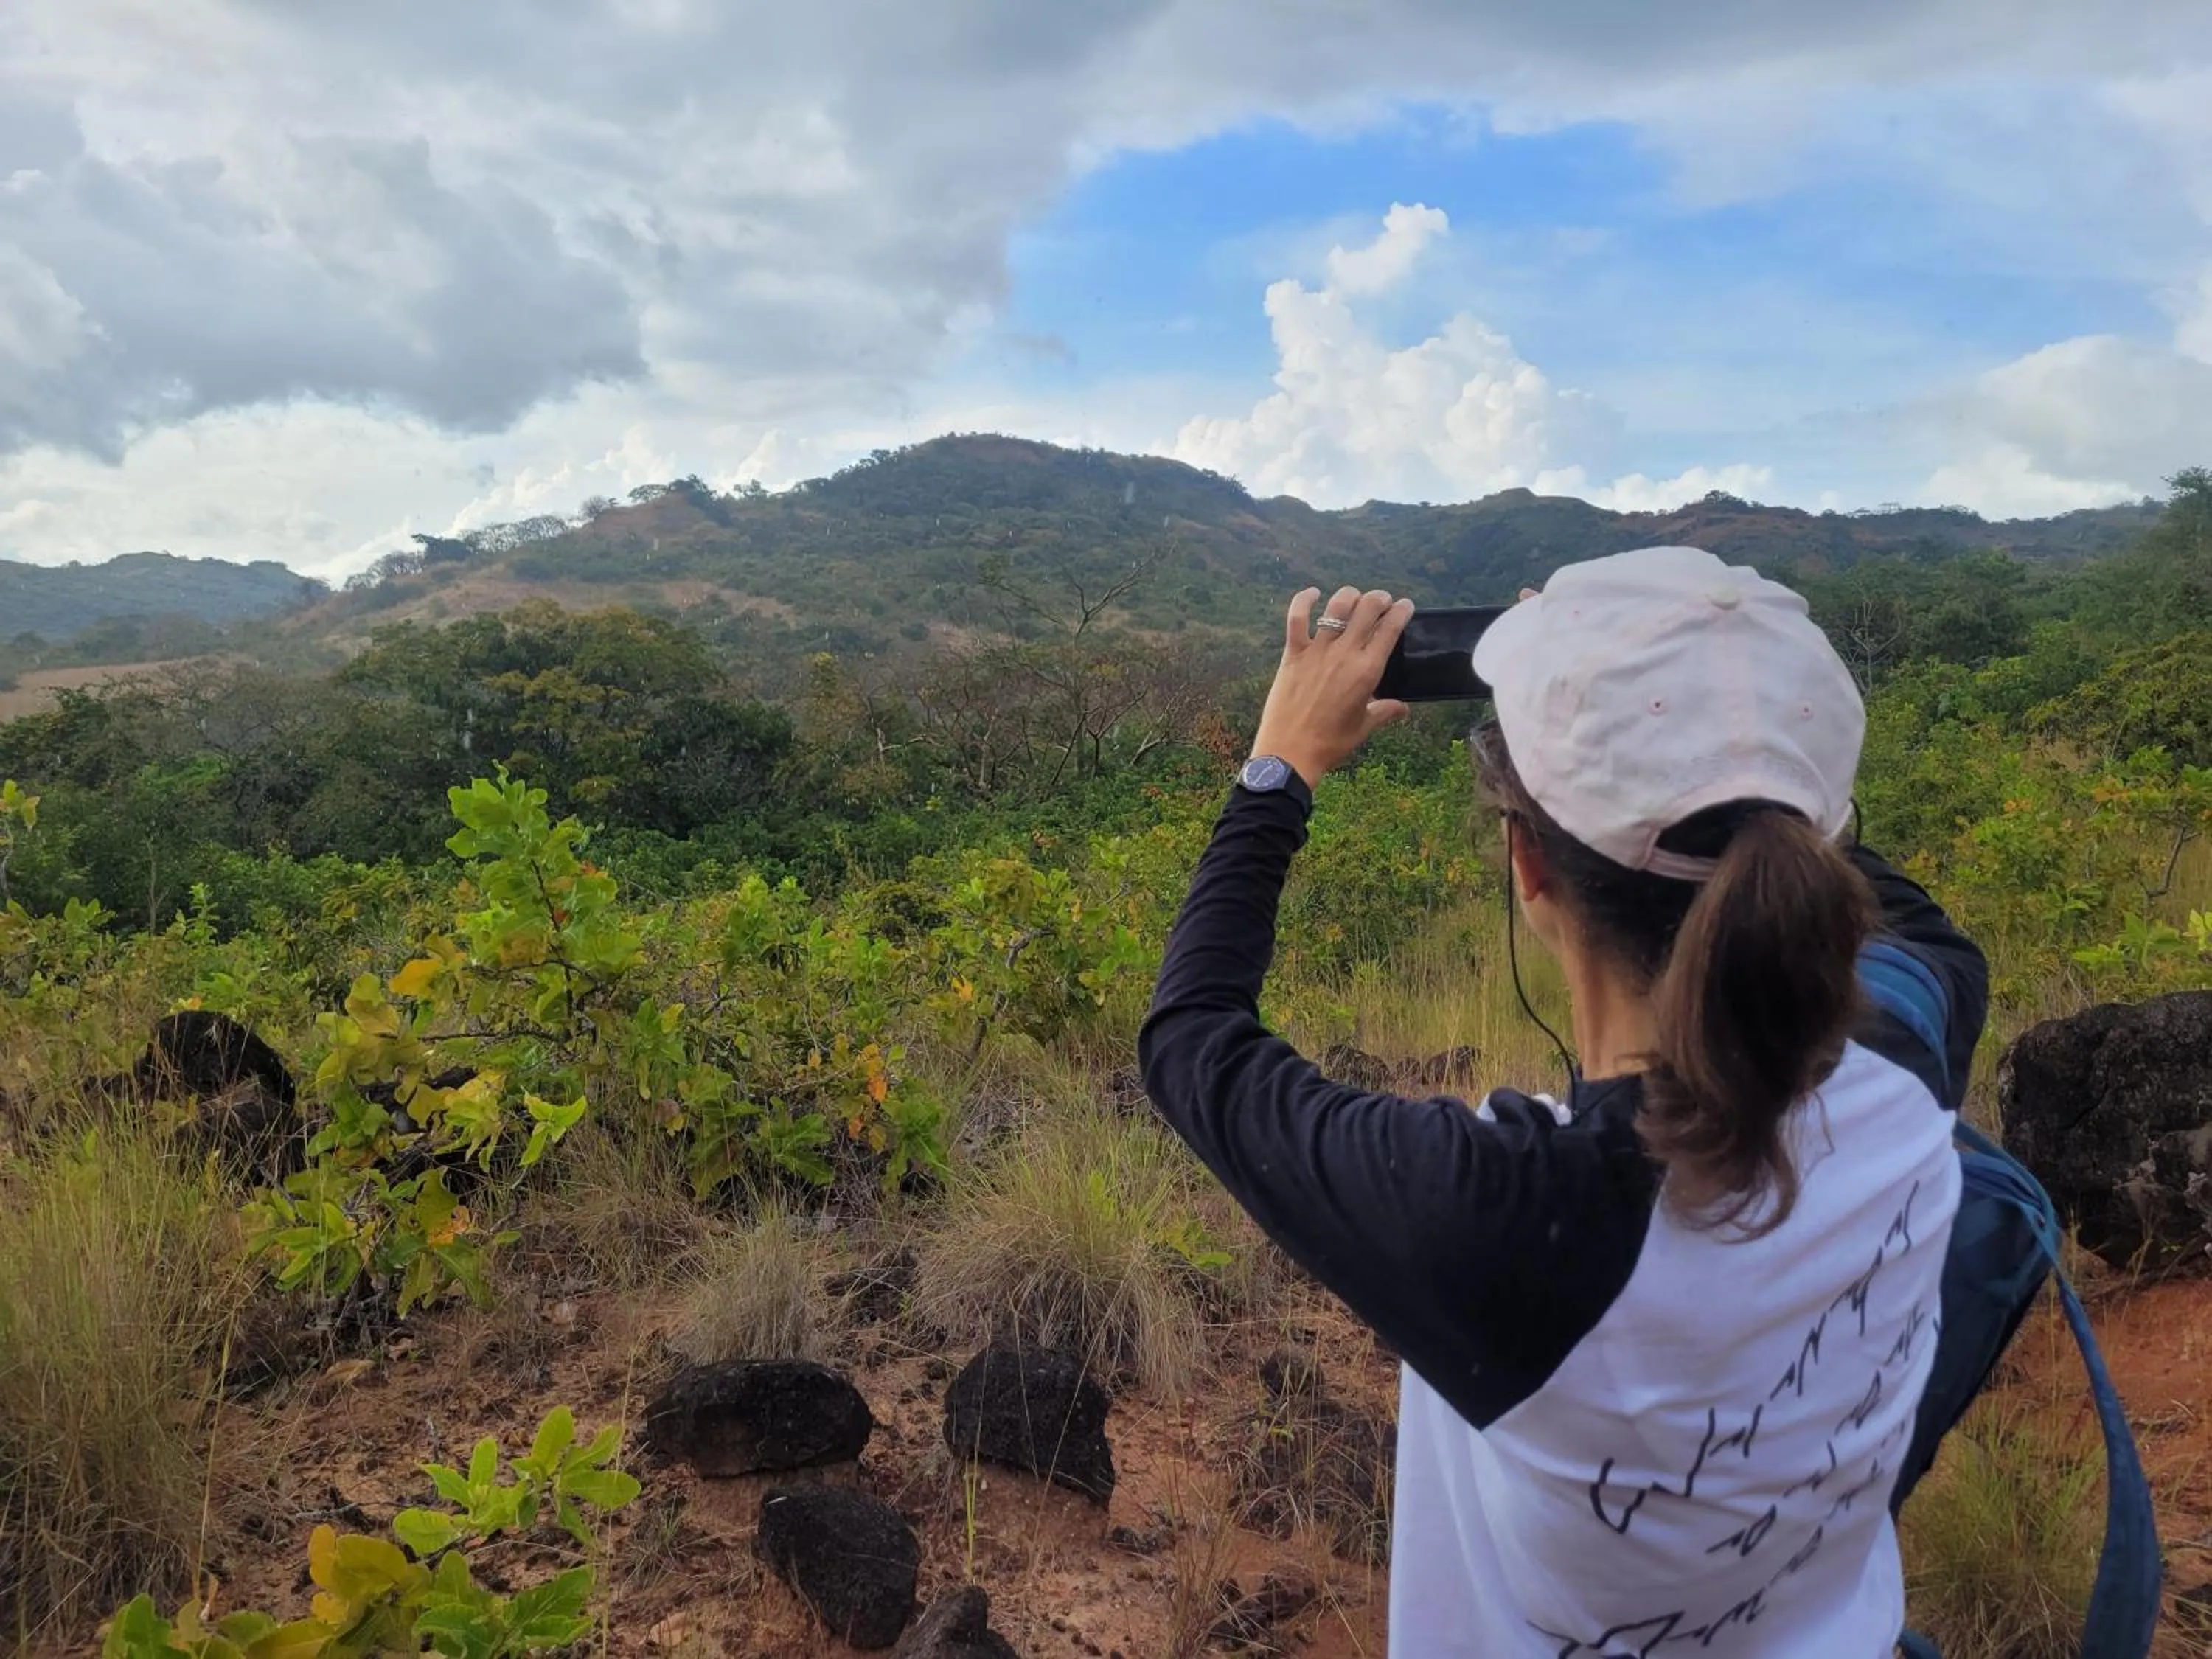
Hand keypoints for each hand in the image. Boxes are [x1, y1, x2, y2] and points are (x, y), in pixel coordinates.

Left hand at [1251, 586, 1414, 786]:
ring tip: (1355, 597)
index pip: (1391, 629)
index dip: (1401, 611)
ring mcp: (1317, 651)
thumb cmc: (1330, 743)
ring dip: (1350, 596)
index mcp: (1368, 671)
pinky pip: (1297, 618)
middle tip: (1381, 601)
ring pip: (1337, 607)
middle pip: (1367, 609)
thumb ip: (1385, 712)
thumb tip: (1403, 709)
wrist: (1290, 753)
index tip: (1405, 606)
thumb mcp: (1363, 727)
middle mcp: (1345, 654)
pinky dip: (1303, 601)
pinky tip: (1312, 593)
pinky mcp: (1293, 654)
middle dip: (1379, 599)